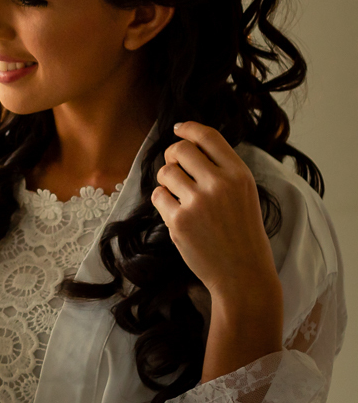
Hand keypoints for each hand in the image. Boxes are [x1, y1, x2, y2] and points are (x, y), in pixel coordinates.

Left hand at [150, 121, 279, 301]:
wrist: (243, 274)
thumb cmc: (242, 233)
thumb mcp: (244, 194)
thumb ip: (221, 170)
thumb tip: (188, 145)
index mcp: (239, 174)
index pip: (208, 137)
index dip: (188, 129)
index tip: (178, 129)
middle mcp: (219, 184)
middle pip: (180, 150)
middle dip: (172, 155)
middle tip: (175, 167)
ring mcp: (197, 202)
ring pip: (165, 172)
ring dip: (166, 180)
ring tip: (179, 194)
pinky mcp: (178, 220)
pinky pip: (157, 195)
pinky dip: (162, 201)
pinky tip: (176, 212)